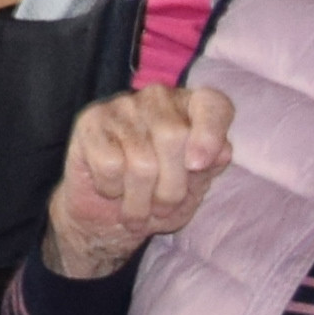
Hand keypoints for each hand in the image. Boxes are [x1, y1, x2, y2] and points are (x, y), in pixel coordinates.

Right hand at [44, 83, 233, 277]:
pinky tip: (110, 187)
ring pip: (142, 161)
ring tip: (137, 210)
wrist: (106, 215)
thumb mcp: (192, 191)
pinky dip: (112, 189)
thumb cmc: (156, 199)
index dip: (210, 133)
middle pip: (174, 137)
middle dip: (171, 189)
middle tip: (161, 208)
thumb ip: (209, 169)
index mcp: (192, 109)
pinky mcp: (91, 122)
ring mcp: (122, 106)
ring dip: (140, 201)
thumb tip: (223, 152)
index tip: (198, 165)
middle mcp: (158, 99)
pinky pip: (110, 165)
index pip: (213, 105)